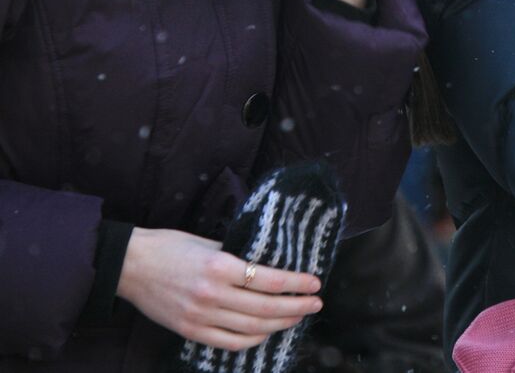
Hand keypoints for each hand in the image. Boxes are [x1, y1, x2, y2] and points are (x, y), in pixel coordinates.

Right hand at [116, 227, 322, 350]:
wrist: (128, 265)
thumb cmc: (169, 246)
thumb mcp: (208, 242)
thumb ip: (237, 255)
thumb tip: (268, 262)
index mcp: (219, 267)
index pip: (269, 280)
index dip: (296, 284)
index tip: (315, 282)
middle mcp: (211, 295)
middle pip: (265, 308)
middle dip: (296, 307)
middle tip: (315, 303)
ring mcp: (200, 316)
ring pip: (252, 328)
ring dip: (280, 324)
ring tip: (298, 316)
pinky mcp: (190, 331)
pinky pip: (230, 342)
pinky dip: (253, 339)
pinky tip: (267, 332)